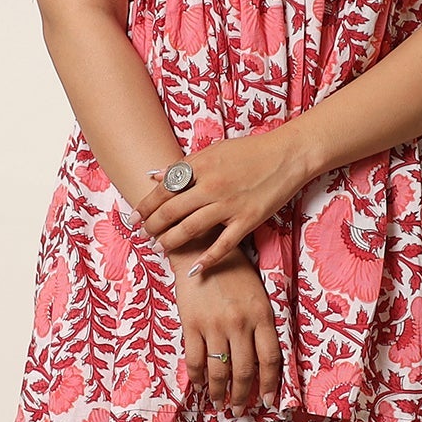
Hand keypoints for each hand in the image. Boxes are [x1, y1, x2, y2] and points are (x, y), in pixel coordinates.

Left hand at [136, 125, 313, 277]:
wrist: (287, 155)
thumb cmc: (250, 151)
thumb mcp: (213, 151)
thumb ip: (184, 166)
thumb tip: (153, 176)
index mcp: (201, 167)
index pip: (164, 190)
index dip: (145, 206)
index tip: (133, 218)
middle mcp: (211, 186)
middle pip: (172, 212)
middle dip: (153, 226)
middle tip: (144, 235)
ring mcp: (229, 205)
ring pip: (191, 229)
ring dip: (171, 242)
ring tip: (160, 249)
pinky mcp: (248, 220)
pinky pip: (224, 245)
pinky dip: (207, 259)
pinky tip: (194, 270)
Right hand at [167, 247, 281, 409]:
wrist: (200, 248)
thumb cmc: (234, 270)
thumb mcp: (258, 294)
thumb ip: (261, 324)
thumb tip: (261, 360)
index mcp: (261, 315)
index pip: (270, 359)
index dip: (270, 384)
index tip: (268, 401)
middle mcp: (239, 323)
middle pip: (244, 370)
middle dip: (242, 396)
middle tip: (239, 411)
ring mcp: (214, 325)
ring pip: (219, 370)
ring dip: (219, 392)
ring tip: (219, 404)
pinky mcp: (191, 324)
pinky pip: (195, 359)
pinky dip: (197, 377)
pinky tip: (200, 385)